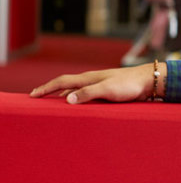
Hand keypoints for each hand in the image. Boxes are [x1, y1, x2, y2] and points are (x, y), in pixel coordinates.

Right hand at [29, 62, 165, 103]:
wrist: (148, 81)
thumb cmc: (129, 85)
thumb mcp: (107, 89)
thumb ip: (88, 94)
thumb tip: (66, 99)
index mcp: (88, 78)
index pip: (61, 82)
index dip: (46, 88)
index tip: (31, 95)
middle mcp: (91, 80)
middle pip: (65, 84)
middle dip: (50, 90)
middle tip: (36, 97)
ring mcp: (99, 84)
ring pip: (75, 89)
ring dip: (62, 94)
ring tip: (52, 102)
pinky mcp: (107, 90)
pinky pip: (85, 94)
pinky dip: (76, 98)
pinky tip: (78, 104)